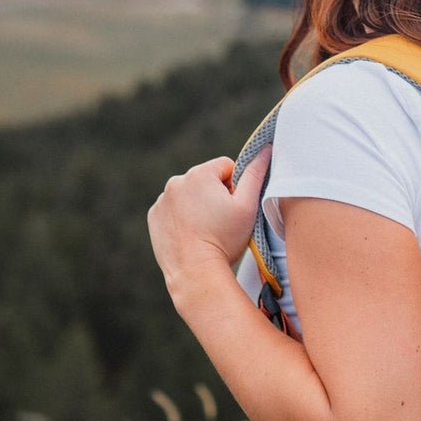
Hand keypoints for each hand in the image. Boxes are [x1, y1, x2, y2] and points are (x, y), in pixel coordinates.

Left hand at [147, 148, 270, 298]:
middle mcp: (176, 181)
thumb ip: (255, 173)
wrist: (194, 272)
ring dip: (198, 205)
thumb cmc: (224, 239)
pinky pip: (173, 209)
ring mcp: (162, 200)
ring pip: (189, 195)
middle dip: (215, 195)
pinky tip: (191, 234)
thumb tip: (266, 148)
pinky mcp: (155, 216)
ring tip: (206, 230)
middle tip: (221, 222)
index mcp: (200, 174)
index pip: (226, 167)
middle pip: (206, 180)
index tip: (233, 208)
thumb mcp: (248, 205)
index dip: (235, 187)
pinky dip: (182, 218)